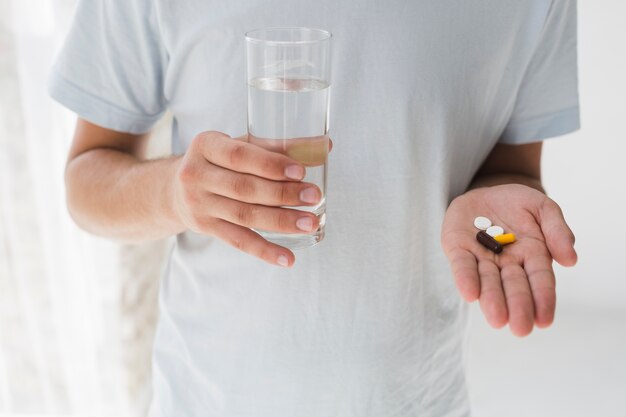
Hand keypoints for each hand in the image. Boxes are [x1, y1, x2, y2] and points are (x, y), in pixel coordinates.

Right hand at [172, 131, 328, 266]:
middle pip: (244, 188)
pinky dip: (265, 250)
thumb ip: (277, 146)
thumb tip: (323, 147)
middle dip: (283, 194)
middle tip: (314, 196)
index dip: (271, 164)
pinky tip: (288, 258)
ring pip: (244, 216)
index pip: (240, 156)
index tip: (301, 170)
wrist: (173, 188)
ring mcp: (199, 204)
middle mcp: (196, 175)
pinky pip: (238, 241)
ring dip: (281, 221)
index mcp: (206, 145)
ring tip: (310, 223)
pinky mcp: (206, 228)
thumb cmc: (218, 161)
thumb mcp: (237, 145)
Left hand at [441, 184, 576, 335]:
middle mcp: (507, 263)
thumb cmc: (518, 205)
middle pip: (514, 287)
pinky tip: (470, 294)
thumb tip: (570, 260)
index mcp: (533, 256)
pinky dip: (466, 279)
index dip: (543, 299)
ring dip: (492, 300)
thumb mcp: (543, 208)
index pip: (540, 281)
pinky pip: (462, 266)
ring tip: (497, 319)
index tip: (544, 321)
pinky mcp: (458, 250)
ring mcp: (482, 258)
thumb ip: (557, 230)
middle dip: (518, 307)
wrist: (486, 194)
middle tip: (520, 329)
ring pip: (488, 282)